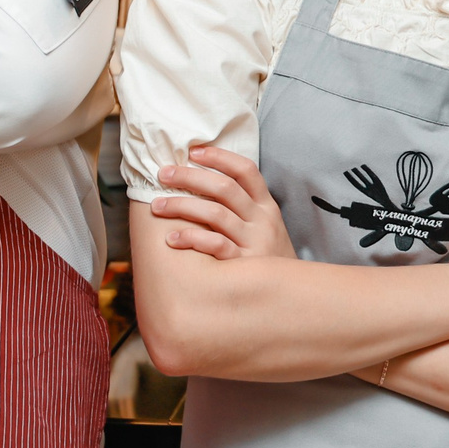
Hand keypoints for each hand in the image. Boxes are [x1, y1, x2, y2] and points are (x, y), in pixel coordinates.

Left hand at [152, 144, 292, 261]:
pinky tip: (172, 238)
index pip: (245, 170)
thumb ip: (243, 207)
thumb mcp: (266, 226)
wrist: (291, 296)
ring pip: (216, 214)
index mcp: (266, 205)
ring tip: (157, 206)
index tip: (193, 151)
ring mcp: (254, 242)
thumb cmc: (267, 257)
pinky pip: (216, 245)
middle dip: (190, 177)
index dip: (219, 157)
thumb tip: (201, 182)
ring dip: (182, 206)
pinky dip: (192, 238)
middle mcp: (262, 220)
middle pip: (224, 188)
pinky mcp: (244, 265)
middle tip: (163, 174)